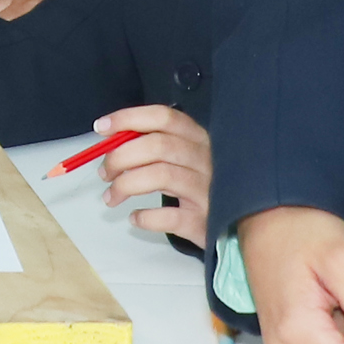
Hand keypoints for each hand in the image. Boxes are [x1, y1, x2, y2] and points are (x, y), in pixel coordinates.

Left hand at [90, 105, 212, 248]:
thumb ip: (156, 146)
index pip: (164, 117)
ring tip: (110, 197)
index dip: (129, 118)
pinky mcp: (206, 220)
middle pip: (158, 146)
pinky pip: (170, 216)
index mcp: (200, 139)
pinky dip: (146, 217)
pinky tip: (135, 218)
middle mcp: (208, 160)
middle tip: (104, 172)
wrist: (243, 227)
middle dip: (121, 156)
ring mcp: (209, 191)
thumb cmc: (204, 188)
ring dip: (125, 185)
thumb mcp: (186, 159)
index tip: (101, 128)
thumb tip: (111, 142)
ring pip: (161, 176)